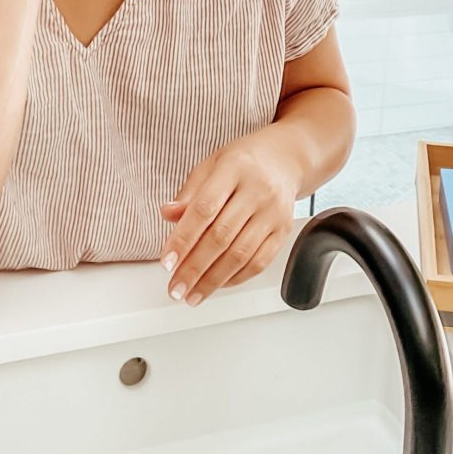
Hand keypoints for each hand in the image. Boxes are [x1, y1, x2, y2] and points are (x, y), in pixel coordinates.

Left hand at [158, 130, 300, 305]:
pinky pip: (259, 261)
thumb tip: (167, 215)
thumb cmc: (244, 162)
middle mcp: (257, 190)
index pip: (205, 209)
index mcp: (234, 168)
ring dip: (213, 280)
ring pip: (241, 254)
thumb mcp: (212, 165)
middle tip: (176, 287)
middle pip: (222, 236)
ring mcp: (273, 212)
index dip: (183, 238)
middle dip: (194, 268)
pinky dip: (236, 278)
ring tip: (192, 294)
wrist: (285, 159)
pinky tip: (218, 284)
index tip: (167, 261)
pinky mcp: (284, 230)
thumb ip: (190, 193)